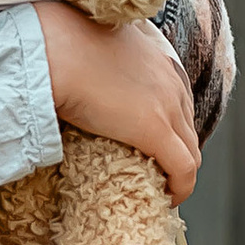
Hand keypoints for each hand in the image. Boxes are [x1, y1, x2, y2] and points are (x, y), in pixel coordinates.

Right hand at [36, 2, 199, 202]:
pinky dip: (180, 188)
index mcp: (158, 61)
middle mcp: (171, 82)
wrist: (54, 50)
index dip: (169, 130)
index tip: (151, 147)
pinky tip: (165, 198)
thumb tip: (82, 76)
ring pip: (191, 152)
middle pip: (188, 129)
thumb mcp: (92, 49)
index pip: (178, 102)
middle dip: (176, 153)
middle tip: (153, 173)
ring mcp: (167, 107)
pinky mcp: (155, 130)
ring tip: (157, 188)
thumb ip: (101, 63)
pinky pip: (184, 170)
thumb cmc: (60, 47)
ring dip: (178, 173)